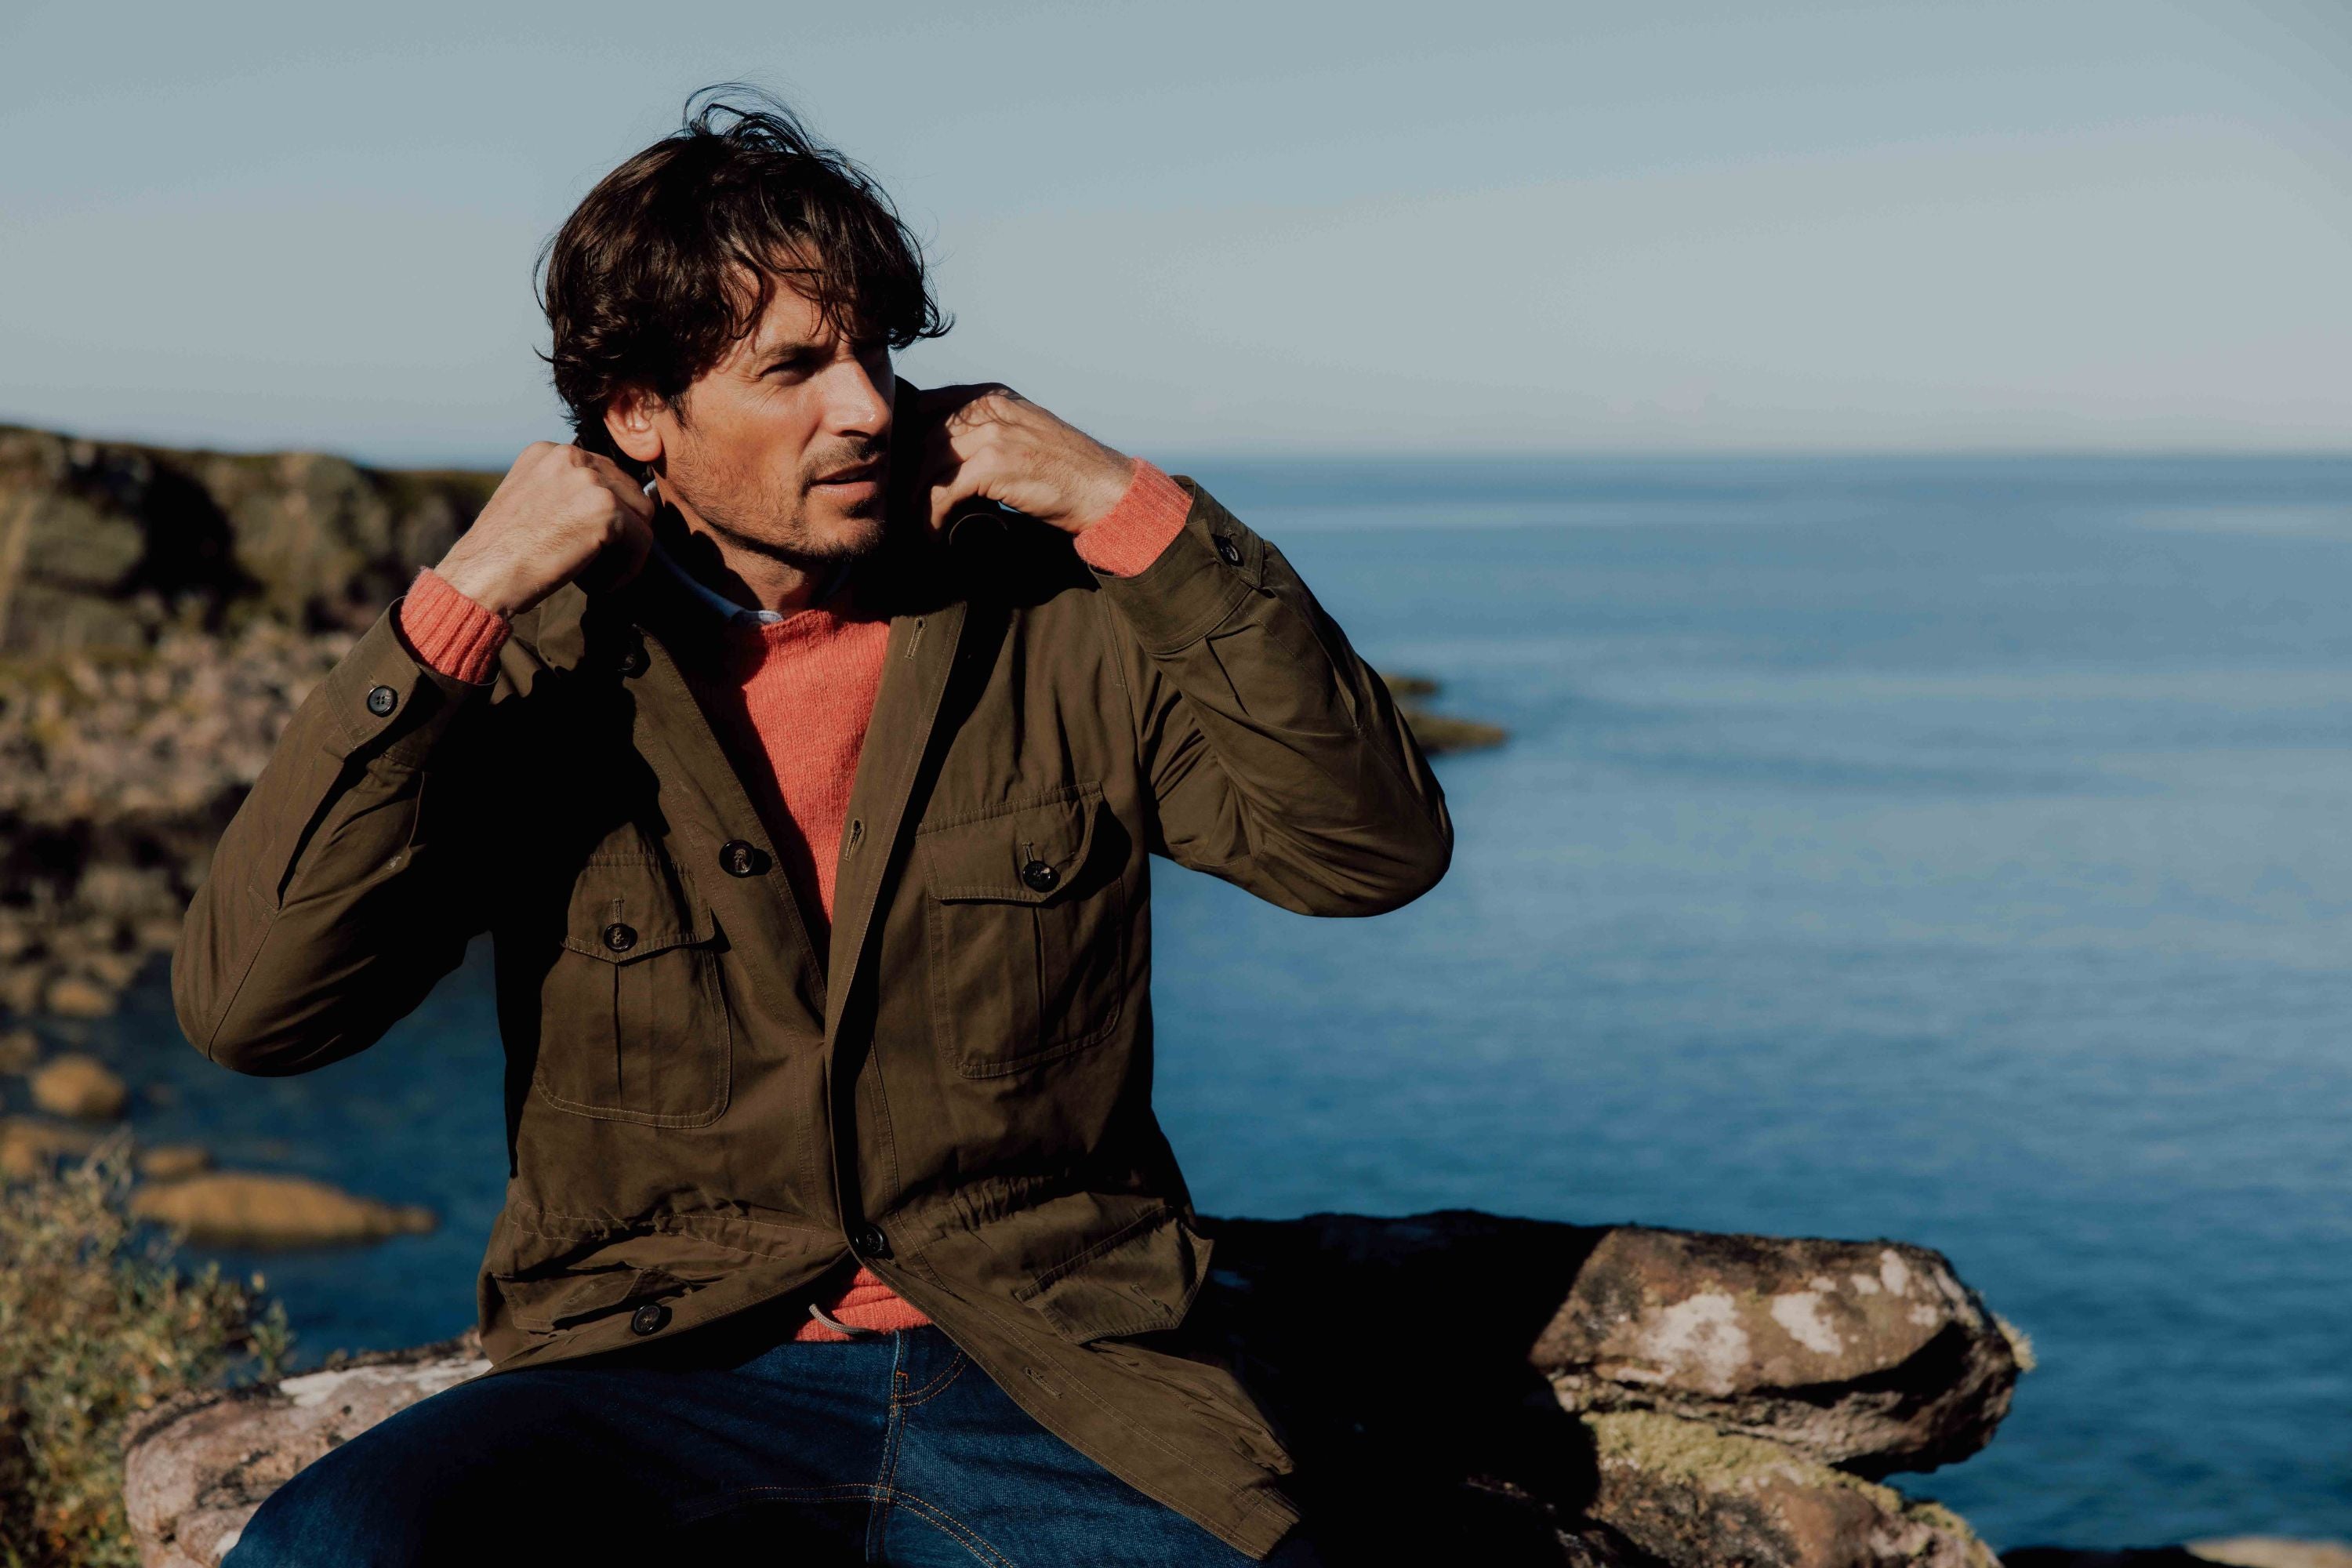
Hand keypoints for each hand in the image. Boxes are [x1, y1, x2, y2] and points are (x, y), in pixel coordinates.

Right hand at [432, 443, 656, 617]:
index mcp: (549, 452)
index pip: (606, 477)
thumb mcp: (530, 503)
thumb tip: (615, 506)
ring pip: (642, 517)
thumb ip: (565, 493)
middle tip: (592, 564)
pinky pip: (643, 542)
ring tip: (593, 574)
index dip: (605, 517)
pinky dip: (627, 570)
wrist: (480, 576)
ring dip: (624, 551)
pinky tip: (597, 585)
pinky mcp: (605, 508)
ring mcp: (588, 478)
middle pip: (630, 493)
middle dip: (620, 533)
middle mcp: (569, 455)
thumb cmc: (502, 554)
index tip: (586, 544)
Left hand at [905, 384, 1134, 539]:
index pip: (924, 407)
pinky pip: (943, 492)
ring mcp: (993, 433)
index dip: (903, 442)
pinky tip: (932, 535)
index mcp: (991, 396)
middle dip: (902, 474)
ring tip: (910, 527)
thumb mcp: (1020, 437)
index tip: (895, 474)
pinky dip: (932, 518)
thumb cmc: (1063, 473)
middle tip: (893, 507)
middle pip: (919, 435)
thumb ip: (983, 435)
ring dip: (913, 502)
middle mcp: (989, 407)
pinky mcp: (996, 464)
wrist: (1105, 490)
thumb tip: (935, 458)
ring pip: (926, 464)